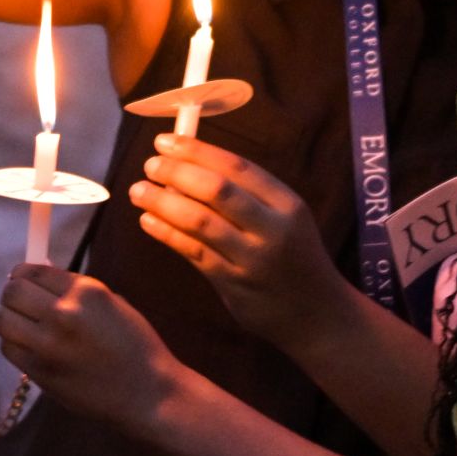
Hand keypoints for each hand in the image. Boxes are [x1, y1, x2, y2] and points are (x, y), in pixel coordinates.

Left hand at [0, 262, 179, 425]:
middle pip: (12, 292)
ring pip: (2, 320)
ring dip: (9, 319)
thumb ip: (74, 289)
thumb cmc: (134, 346)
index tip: (24, 282)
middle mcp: (64, 313)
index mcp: (86, 291)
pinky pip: (9, 349)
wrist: (148, 394)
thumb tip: (36, 274)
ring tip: (23, 325)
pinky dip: (15, 345)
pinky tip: (32, 348)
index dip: (23, 275)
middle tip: (21, 303)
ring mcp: (49, 344)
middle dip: (13, 295)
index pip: (32, 271)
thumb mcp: (112, 304)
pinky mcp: (40, 371)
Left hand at [131, 139, 340, 344]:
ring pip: (200, 222)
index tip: (166, 141)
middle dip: (177, 173)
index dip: (197, 151)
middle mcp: (272, 229)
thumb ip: (247, 194)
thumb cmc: (294, 257)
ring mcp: (253, 260)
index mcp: (287, 204)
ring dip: (163, 203)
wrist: (318, 314)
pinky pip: (194, 252)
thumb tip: (190, 163)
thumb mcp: (286, 218)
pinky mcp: (234, 286)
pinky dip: (167, 233)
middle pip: (217, 191)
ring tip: (139, 191)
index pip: (237, 167)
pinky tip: (148, 221)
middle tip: (149, 166)